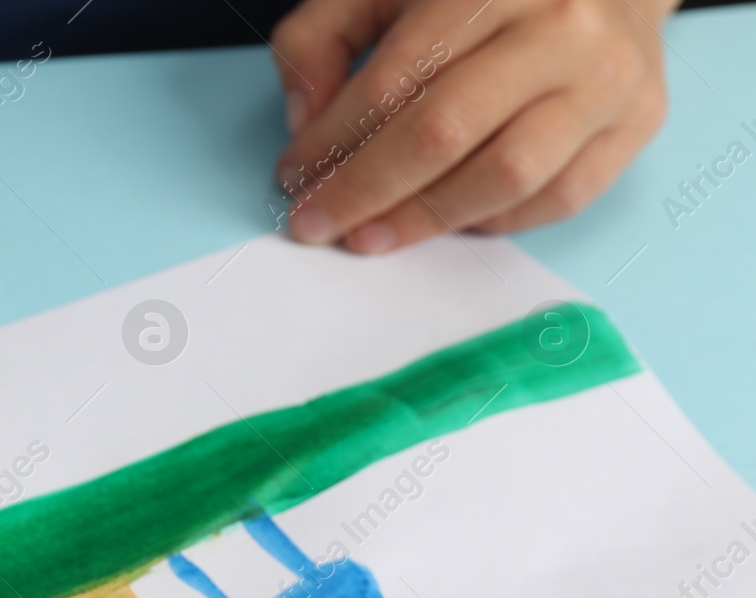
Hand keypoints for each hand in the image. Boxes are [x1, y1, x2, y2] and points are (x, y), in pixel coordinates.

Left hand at [269, 0, 675, 252]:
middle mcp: (562, 26)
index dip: (333, 139)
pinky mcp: (640, 120)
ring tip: (369, 236)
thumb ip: (324, 37)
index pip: (397, 78)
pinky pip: (557, 197)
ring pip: (504, 177)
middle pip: (445, 133)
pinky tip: (444, 219)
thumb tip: (303, 121)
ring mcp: (609, 77)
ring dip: (422, 220)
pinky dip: (492, 220)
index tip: (293, 176)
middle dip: (365, 191)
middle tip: (316, 223)